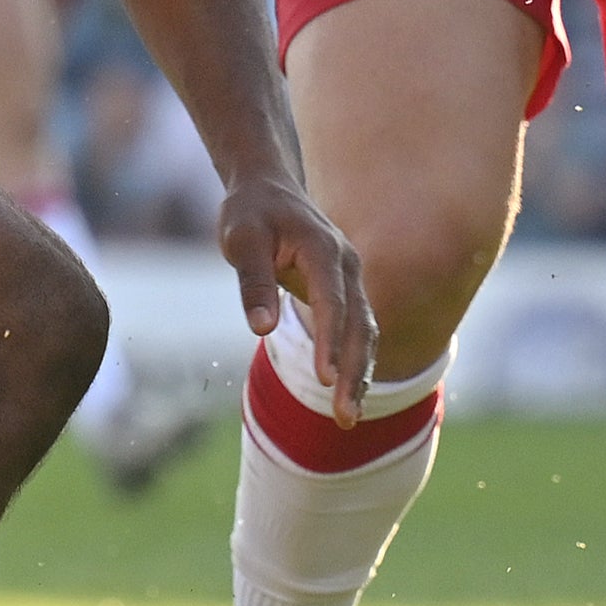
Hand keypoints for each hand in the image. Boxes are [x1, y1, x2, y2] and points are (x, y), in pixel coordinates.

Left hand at [216, 176, 371, 422]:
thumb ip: (253, 282)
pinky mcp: (346, 290)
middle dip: (353, 372)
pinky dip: (355, 361)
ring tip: (347, 417)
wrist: (267, 188)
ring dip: (359, 373)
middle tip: (344, 416)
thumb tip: (262, 329)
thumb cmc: (250, 213)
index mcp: (323, 249)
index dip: (330, 341)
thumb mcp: (241, 240)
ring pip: (365, 331)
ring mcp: (351, 278)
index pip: (332, 302)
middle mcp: (348, 264)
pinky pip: (358, 329)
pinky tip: (347, 393)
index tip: (324, 379)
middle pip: (358, 324)